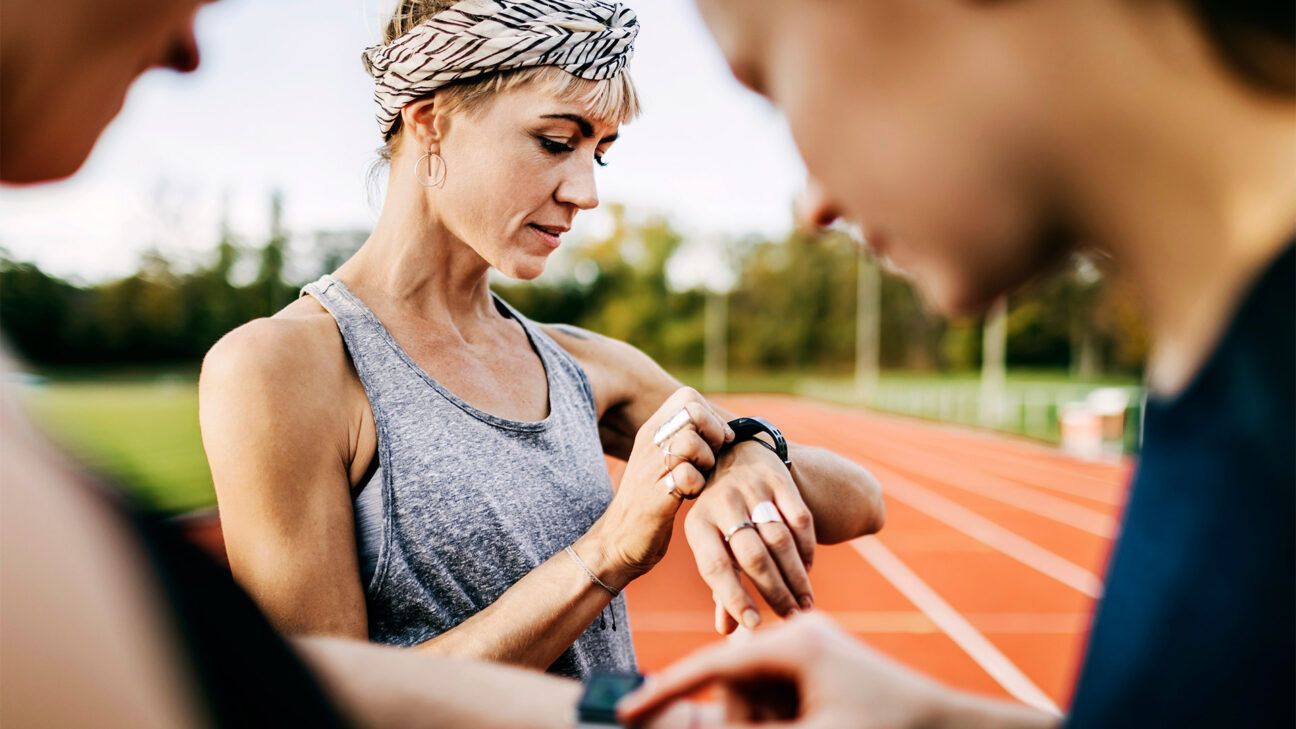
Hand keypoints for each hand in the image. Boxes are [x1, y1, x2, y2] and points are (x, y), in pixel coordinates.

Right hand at [585, 387, 732, 586]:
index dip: (711, 415)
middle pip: (692, 412)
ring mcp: (649, 469)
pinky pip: (688, 476)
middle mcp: (649, 444)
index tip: (716, 441)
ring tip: (698, 479)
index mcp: (651, 432)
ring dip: (706, 462)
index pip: (688, 396)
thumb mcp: (664, 463)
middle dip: (712, 435)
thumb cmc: (652, 503)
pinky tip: (689, 497)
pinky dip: (697, 487)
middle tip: (709, 460)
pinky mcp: (655, 497)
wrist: (617, 543)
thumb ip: (686, 441)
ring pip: (690, 442)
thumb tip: (726, 430)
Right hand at [618, 612, 946, 728]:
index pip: (712, 667)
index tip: (625, 714)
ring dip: (765, 723)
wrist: (950, 727)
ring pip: (754, 696)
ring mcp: (809, 647)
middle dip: (745, 722)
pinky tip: (811, 726)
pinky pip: (776, 696)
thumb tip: (685, 728)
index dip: (666, 695)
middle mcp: (798, 632)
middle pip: (733, 686)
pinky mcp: (819, 664)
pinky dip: (781, 720)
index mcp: (793, 641)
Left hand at [686, 440, 815, 631]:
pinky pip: (799, 518)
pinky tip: (808, 570)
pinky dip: (806, 548)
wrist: (735, 453)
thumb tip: (727, 630)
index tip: (753, 625)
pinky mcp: (778, 478)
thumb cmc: (720, 516)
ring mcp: (751, 488)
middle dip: (775, 592)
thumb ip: (720, 585)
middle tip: (790, 616)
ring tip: (805, 603)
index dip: (733, 598)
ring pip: (779, 539)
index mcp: (697, 523)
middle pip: (752, 555)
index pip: (714, 566)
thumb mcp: (711, 543)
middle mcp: (722, 503)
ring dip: (796, 576)